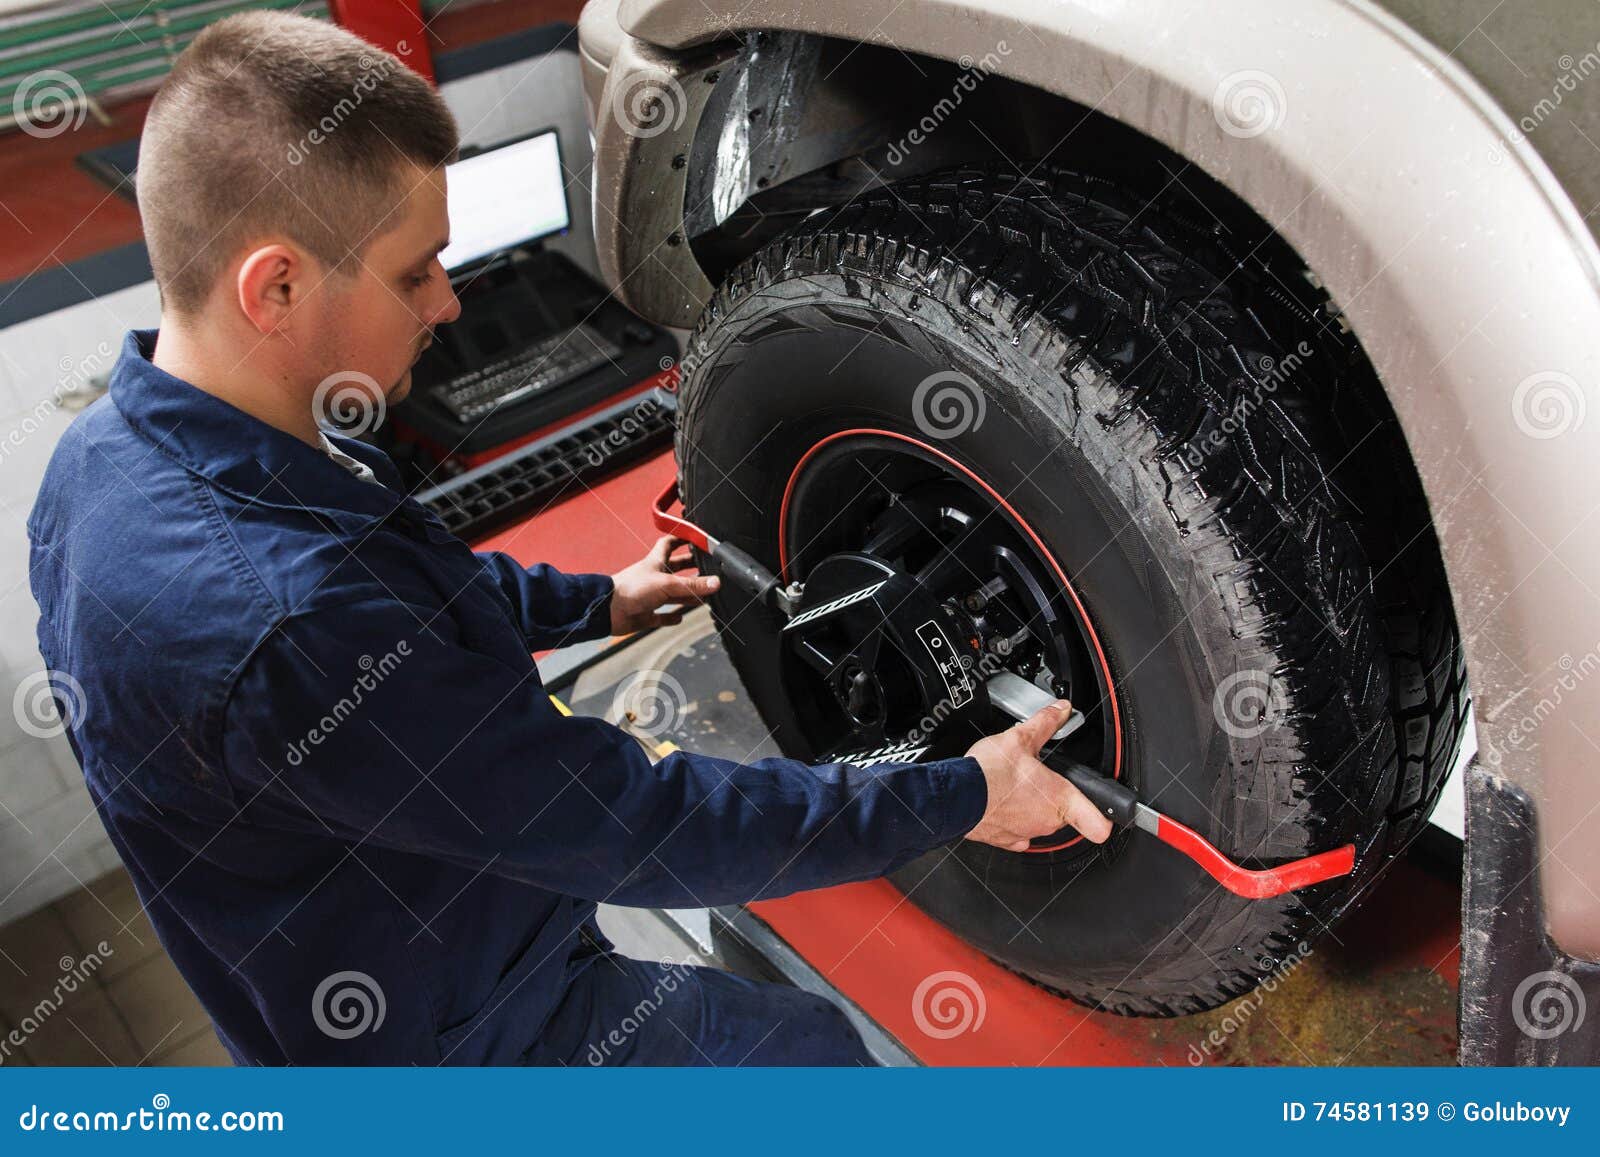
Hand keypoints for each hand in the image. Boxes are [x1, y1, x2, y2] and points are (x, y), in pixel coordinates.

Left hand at [608, 535, 720, 634]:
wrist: (608, 610)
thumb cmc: (630, 589)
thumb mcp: (667, 584)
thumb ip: (692, 585)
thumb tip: (715, 583)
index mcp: (655, 562)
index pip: (670, 544)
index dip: (682, 539)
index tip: (695, 538)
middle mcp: (653, 577)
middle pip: (675, 569)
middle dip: (689, 568)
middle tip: (706, 568)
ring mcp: (649, 596)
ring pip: (672, 594)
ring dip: (686, 595)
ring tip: (702, 596)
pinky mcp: (645, 613)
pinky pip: (662, 615)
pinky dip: (671, 617)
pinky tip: (679, 617)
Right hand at [963, 700, 1114, 851]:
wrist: (955, 796)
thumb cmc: (987, 774)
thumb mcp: (1020, 738)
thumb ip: (1045, 723)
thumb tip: (1060, 709)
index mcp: (1059, 798)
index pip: (1100, 824)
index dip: (1107, 818)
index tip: (1108, 813)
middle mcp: (1046, 821)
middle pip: (1064, 813)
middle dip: (1054, 796)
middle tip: (1038, 778)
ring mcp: (1026, 833)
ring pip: (1039, 821)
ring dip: (1031, 806)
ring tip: (1014, 786)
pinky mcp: (1005, 841)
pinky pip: (1018, 833)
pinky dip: (1012, 819)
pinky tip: (1001, 803)